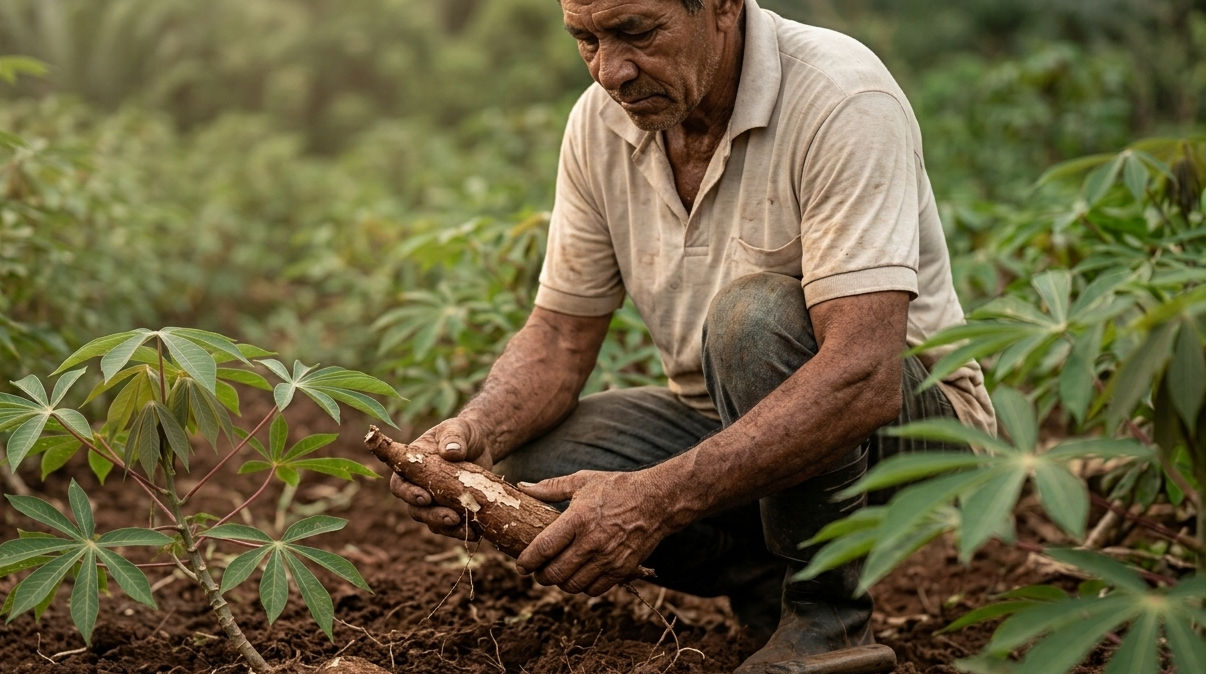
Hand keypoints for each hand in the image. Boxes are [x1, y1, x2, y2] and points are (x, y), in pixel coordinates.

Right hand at [389, 417, 492, 538]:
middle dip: (431, 515)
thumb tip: (451, 452)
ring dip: (445, 527)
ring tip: (463, 526)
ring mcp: (434, 500)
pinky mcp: (451, 509)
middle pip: (415, 508)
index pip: (400, 484)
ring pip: (431, 520)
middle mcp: (418, 486)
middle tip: (450, 517)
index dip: (408, 493)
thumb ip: (453, 437)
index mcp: (411, 466)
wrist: (481, 445)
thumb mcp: (458, 428)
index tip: (424, 497)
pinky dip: (459, 531)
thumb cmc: (462, 433)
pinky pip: (449, 527)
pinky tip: (475, 532)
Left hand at [515, 469, 670, 595]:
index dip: (527, 561)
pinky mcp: (622, 569)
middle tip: (537, 571)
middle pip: (555, 572)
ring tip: (557, 574)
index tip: (520, 565)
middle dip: (541, 576)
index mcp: (578, 519)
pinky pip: (593, 589)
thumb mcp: (583, 480)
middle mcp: (591, 542)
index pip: (544, 548)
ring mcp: (608, 558)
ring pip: (572, 585)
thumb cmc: (617, 487)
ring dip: (560, 583)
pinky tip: (579, 576)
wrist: (657, 500)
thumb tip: (522, 486)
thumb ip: (550, 487)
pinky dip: (582, 587)